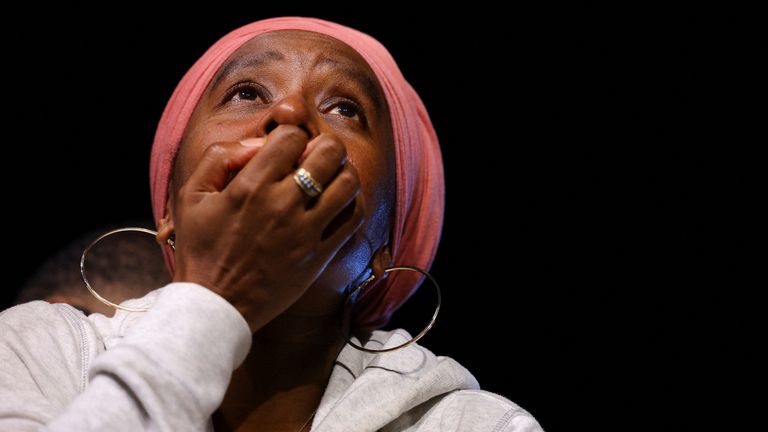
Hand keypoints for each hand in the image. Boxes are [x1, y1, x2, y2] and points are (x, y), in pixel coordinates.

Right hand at [171, 125, 363, 332]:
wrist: (214, 305)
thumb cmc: (200, 248)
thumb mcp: (191, 195)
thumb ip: (220, 157)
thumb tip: (258, 143)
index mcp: (250, 186)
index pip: (293, 136)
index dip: (293, 135)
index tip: (287, 148)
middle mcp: (282, 205)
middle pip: (330, 153)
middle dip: (326, 146)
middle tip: (317, 156)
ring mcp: (305, 232)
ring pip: (349, 183)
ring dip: (344, 172)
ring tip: (331, 177)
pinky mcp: (319, 256)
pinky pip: (353, 219)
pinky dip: (353, 203)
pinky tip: (339, 203)